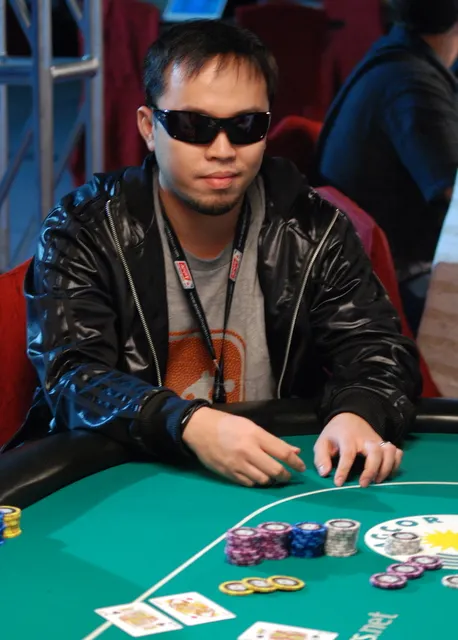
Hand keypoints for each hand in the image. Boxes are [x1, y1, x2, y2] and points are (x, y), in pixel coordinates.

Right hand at [182, 407, 305, 486]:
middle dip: (285, 476)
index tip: (301, 468)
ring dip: (270, 480)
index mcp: (256, 435)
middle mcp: (248, 451)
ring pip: (263, 480)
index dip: (296, 463)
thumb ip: (273, 441)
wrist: (200, 429)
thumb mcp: (251, 426)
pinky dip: (255, 482)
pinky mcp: (229, 474)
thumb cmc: (228, 425)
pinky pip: (249, 484)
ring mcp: (238, 464)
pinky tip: (255, 476)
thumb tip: (294, 452)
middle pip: (275, 470)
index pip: (283, 453)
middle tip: (287, 476)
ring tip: (271, 475)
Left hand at [313, 412, 402, 487]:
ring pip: (390, 452)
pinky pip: (397, 454)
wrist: (350, 417)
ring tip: (377, 481)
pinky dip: (396, 464)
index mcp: (348, 438)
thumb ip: (321, 457)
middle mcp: (366, 439)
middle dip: (371, 470)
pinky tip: (387, 473)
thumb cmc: (336, 434)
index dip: (343, 469)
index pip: (348, 453)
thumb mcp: (322, 442)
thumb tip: (325, 473)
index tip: (339, 483)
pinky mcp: (385, 445)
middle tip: (363, 484)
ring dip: (386, 468)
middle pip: (375, 452)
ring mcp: (378, 441)